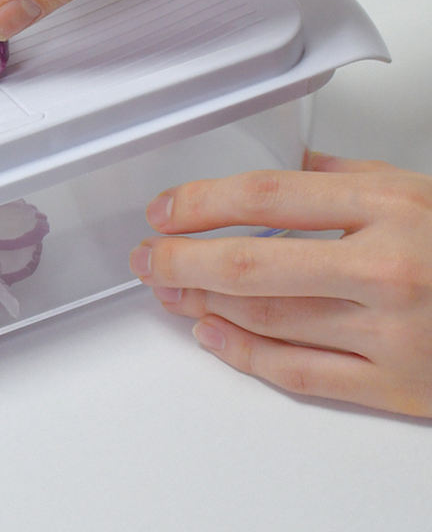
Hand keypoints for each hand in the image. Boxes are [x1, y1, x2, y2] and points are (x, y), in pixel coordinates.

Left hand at [129, 151, 431, 417]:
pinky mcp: (398, 386)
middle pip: (251, 265)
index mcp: (390, 207)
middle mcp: (386, 268)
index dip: (201, 204)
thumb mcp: (418, 189)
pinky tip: (211, 334)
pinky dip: (243, 354)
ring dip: (202, 304)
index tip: (165, 210)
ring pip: (267, 320)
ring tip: (168, 289)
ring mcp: (392, 332)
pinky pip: (300, 373)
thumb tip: (284, 165)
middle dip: (182, 261)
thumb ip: (344, 177)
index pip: (266, 199)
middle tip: (147, 257)